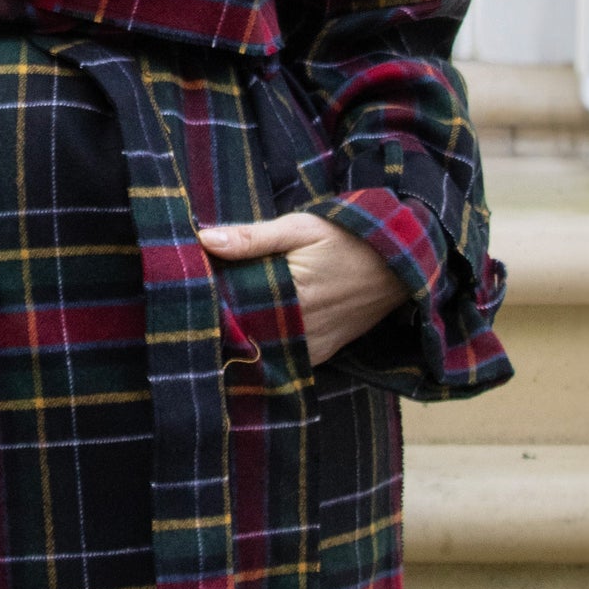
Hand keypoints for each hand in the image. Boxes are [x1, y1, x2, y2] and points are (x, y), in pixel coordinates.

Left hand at [196, 210, 405, 367]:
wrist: (402, 262)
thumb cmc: (347, 238)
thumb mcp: (300, 228)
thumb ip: (253, 237)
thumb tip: (204, 239)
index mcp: (291, 295)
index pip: (234, 311)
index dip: (208, 308)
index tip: (187, 299)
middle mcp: (302, 328)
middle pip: (246, 335)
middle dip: (221, 327)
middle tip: (193, 315)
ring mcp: (315, 345)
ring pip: (266, 352)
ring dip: (244, 342)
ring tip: (216, 329)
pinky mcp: (326, 351)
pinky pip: (289, 360)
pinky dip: (270, 353)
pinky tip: (251, 341)